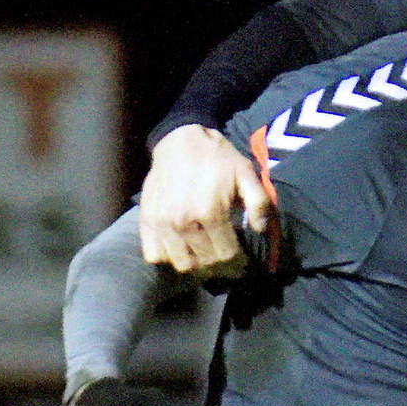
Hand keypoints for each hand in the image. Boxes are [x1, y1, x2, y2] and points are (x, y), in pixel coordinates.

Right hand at [138, 126, 267, 280]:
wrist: (179, 141)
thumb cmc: (216, 158)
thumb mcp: (245, 172)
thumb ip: (258, 202)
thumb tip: (260, 230)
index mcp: (210, 212)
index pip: (226, 255)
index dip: (238, 261)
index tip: (242, 260)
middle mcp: (183, 222)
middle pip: (206, 263)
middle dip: (221, 265)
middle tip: (227, 259)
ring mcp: (162, 224)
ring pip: (182, 265)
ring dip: (197, 265)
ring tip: (206, 256)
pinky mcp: (147, 222)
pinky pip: (155, 255)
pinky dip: (168, 257)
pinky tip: (182, 247)